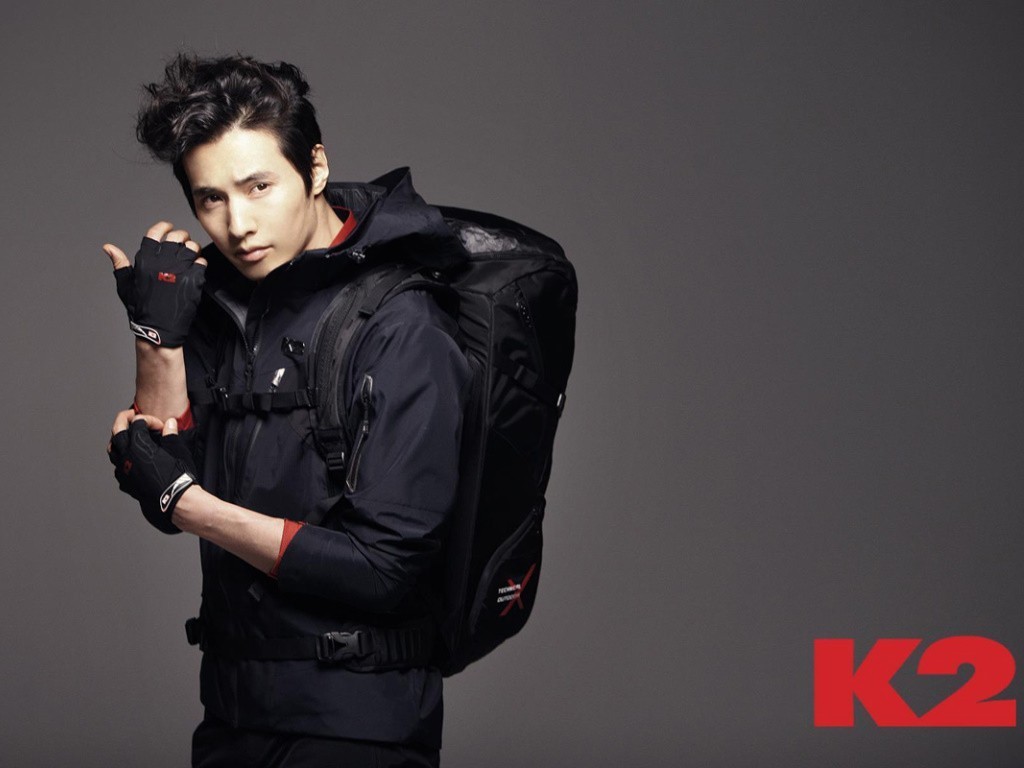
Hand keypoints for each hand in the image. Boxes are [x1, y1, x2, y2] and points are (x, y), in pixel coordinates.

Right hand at [105, 222, 207, 347]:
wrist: (158, 329)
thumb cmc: (141, 308)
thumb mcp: (126, 285)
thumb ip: (120, 264)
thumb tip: (108, 247)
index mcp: (145, 260)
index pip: (155, 232)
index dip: (163, 226)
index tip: (169, 226)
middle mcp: (163, 262)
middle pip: (176, 236)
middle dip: (181, 235)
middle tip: (182, 241)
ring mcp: (180, 270)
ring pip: (192, 247)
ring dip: (192, 248)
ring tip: (190, 254)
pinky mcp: (194, 280)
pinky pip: (202, 262)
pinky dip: (201, 262)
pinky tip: (197, 268)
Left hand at [108, 410, 197, 533]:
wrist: (176, 500)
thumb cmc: (178, 477)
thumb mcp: (178, 450)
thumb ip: (170, 434)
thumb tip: (169, 424)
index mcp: (139, 445)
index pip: (138, 423)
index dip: (150, 420)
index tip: (160, 425)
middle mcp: (127, 456)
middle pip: (117, 431)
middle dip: (123, 420)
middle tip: (130, 416)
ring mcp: (124, 470)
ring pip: (112, 450)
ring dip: (117, 440)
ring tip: (124, 436)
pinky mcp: (126, 483)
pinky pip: (117, 467)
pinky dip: (121, 459)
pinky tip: (129, 460)